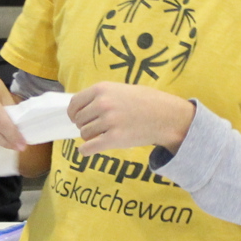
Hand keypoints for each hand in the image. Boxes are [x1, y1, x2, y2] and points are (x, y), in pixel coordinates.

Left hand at [68, 82, 194, 154]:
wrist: (167, 117)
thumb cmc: (147, 102)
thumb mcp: (121, 89)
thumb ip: (102, 96)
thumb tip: (82, 108)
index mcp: (102, 89)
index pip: (75, 103)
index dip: (73, 113)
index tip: (75, 118)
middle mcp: (103, 104)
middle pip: (79, 120)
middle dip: (85, 125)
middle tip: (96, 128)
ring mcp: (109, 122)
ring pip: (84, 134)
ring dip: (90, 137)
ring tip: (103, 135)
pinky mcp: (114, 139)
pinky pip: (89, 148)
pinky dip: (85, 151)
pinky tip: (86, 151)